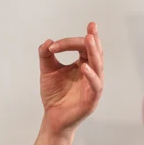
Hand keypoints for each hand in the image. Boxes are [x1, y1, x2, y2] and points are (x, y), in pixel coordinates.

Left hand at [37, 22, 103, 136]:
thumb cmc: (54, 94)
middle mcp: (91, 73)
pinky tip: (84, 67)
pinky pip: (95, 85)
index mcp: (83, 65)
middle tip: (92, 27)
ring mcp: (93, 86)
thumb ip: (46, 55)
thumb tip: (47, 41)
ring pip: (98, 66)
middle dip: (93, 40)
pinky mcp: (92, 99)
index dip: (68, 43)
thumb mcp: (47, 71)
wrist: (52, 117)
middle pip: (95, 53)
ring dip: (94, 52)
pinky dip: (91, 76)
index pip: (82, 47)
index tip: (52, 46)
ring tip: (90, 39)